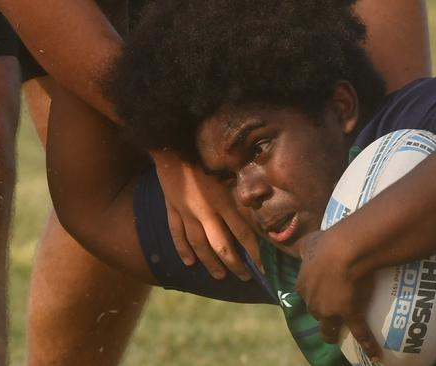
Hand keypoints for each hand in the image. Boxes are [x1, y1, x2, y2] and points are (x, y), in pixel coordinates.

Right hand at [151, 150, 260, 279]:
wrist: (172, 142)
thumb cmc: (206, 152)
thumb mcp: (229, 169)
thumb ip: (240, 190)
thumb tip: (258, 206)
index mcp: (223, 200)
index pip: (243, 233)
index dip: (254, 252)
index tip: (263, 267)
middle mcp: (205, 211)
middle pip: (221, 246)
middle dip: (235, 264)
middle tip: (245, 276)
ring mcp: (186, 212)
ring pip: (199, 245)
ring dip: (210, 263)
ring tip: (220, 275)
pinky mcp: (171, 209)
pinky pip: (177, 234)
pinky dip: (183, 250)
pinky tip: (189, 263)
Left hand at [295, 231, 381, 360]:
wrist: (344, 250)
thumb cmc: (327, 243)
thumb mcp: (309, 242)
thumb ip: (304, 245)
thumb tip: (301, 244)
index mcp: (303, 284)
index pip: (307, 295)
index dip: (314, 296)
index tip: (321, 296)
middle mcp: (313, 301)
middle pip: (316, 313)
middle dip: (322, 315)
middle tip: (332, 315)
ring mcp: (330, 311)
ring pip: (328, 329)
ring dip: (332, 334)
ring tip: (339, 338)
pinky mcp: (349, 315)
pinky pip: (360, 333)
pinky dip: (367, 344)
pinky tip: (374, 354)